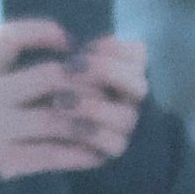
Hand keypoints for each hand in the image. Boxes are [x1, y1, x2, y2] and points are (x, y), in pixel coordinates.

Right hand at [0, 20, 120, 178]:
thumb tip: (66, 40)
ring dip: (90, 121)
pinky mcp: (4, 163)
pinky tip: (95, 155)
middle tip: (108, 91)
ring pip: (57, 119)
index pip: (11, 38)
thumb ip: (7, 53)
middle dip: (87, 83)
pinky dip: (80, 154)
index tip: (71, 42)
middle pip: (51, 77)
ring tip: (106, 124)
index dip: (46, 33)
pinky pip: (52, 155)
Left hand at [63, 36, 147, 152]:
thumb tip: (67, 42)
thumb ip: (75, 56)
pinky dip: (90, 133)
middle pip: (138, 83)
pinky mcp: (114, 151)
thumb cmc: (60, 95)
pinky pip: (113, 144)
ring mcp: (127, 127)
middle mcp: (133, 100)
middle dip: (103, 70)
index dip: (111, 48)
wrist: (56, 140)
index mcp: (126, 73)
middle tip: (70, 67)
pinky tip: (66, 123)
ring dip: (91, 106)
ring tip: (58, 100)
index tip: (82, 48)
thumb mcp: (66, 69)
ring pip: (125, 116)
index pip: (137, 54)